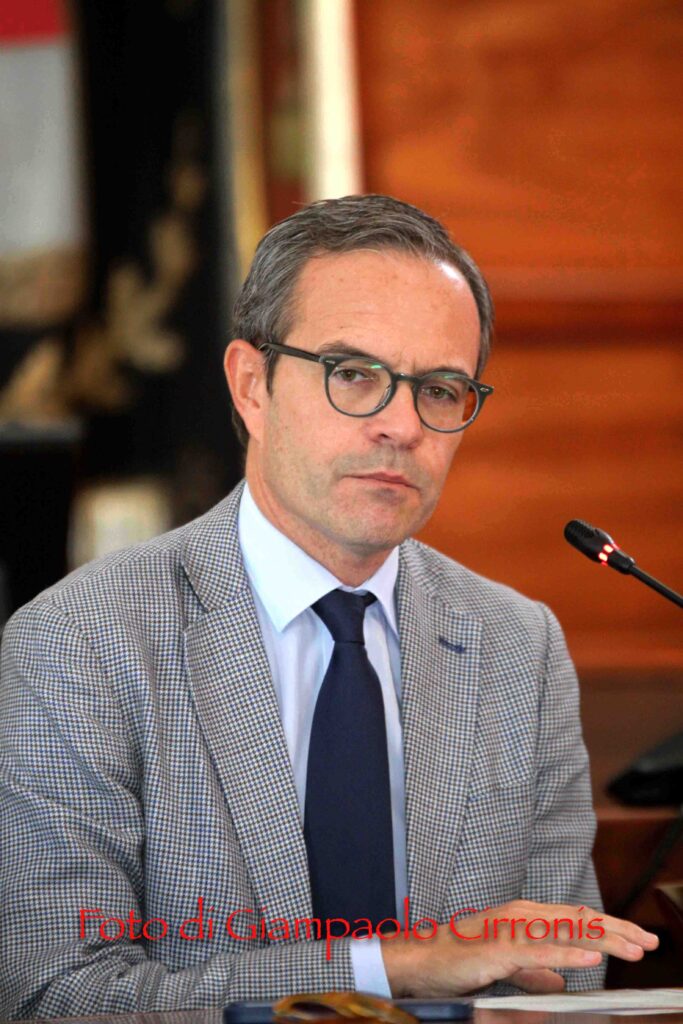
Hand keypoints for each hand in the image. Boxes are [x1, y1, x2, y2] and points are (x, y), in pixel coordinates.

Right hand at [381, 900, 658, 994]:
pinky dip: (567, 956)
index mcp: (524, 917)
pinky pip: (539, 953)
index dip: (610, 928)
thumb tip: (561, 981)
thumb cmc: (458, 960)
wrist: (419, 961)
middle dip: (617, 930)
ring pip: (565, 932)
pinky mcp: (498, 949)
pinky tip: (590, 961)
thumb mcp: (505, 965)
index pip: (576, 920)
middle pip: (578, 920)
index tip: (638, 938)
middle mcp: (521, 915)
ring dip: (603, 940)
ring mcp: (510, 929)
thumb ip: (535, 971)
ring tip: (633, 948)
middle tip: (649, 940)